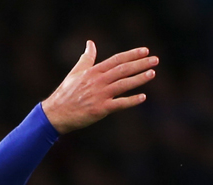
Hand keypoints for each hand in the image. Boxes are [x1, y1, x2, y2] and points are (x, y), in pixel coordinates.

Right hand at [41, 42, 156, 133]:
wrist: (56, 113)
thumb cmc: (66, 93)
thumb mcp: (76, 72)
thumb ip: (87, 58)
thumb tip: (90, 43)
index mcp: (93, 71)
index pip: (116, 60)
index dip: (132, 55)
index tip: (145, 51)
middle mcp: (98, 81)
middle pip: (123, 70)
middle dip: (140, 64)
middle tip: (155, 60)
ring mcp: (100, 95)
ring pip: (123, 84)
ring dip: (139, 78)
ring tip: (152, 73)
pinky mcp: (101, 109)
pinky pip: (119, 104)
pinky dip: (131, 101)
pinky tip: (143, 97)